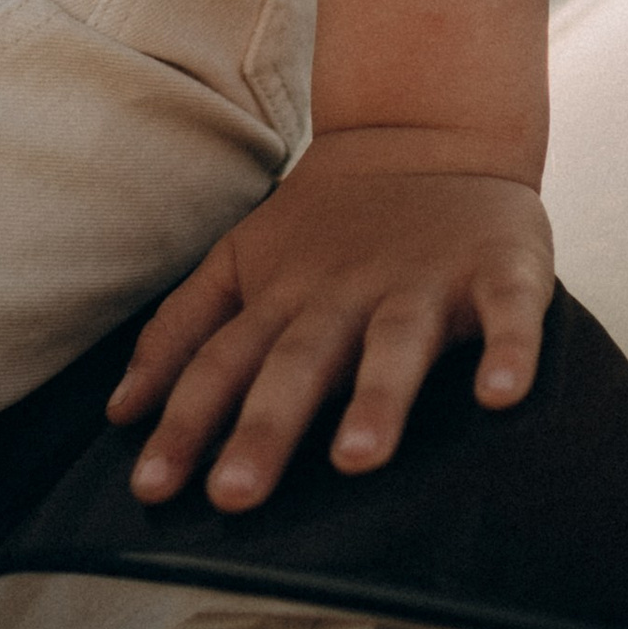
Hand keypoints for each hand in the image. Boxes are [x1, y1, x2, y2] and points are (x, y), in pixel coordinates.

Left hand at [108, 138, 553, 509]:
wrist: (427, 133)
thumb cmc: (326, 226)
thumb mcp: (240, 263)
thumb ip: (182, 331)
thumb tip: (119, 411)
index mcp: (282, 297)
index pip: (222, 363)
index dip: (185, 421)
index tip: (151, 487)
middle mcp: (344, 294)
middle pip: (298, 364)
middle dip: (264, 428)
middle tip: (233, 495)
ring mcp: (421, 283)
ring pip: (395, 344)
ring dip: (377, 398)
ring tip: (358, 456)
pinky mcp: (496, 272)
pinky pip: (507, 315)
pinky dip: (508, 351)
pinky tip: (500, 395)